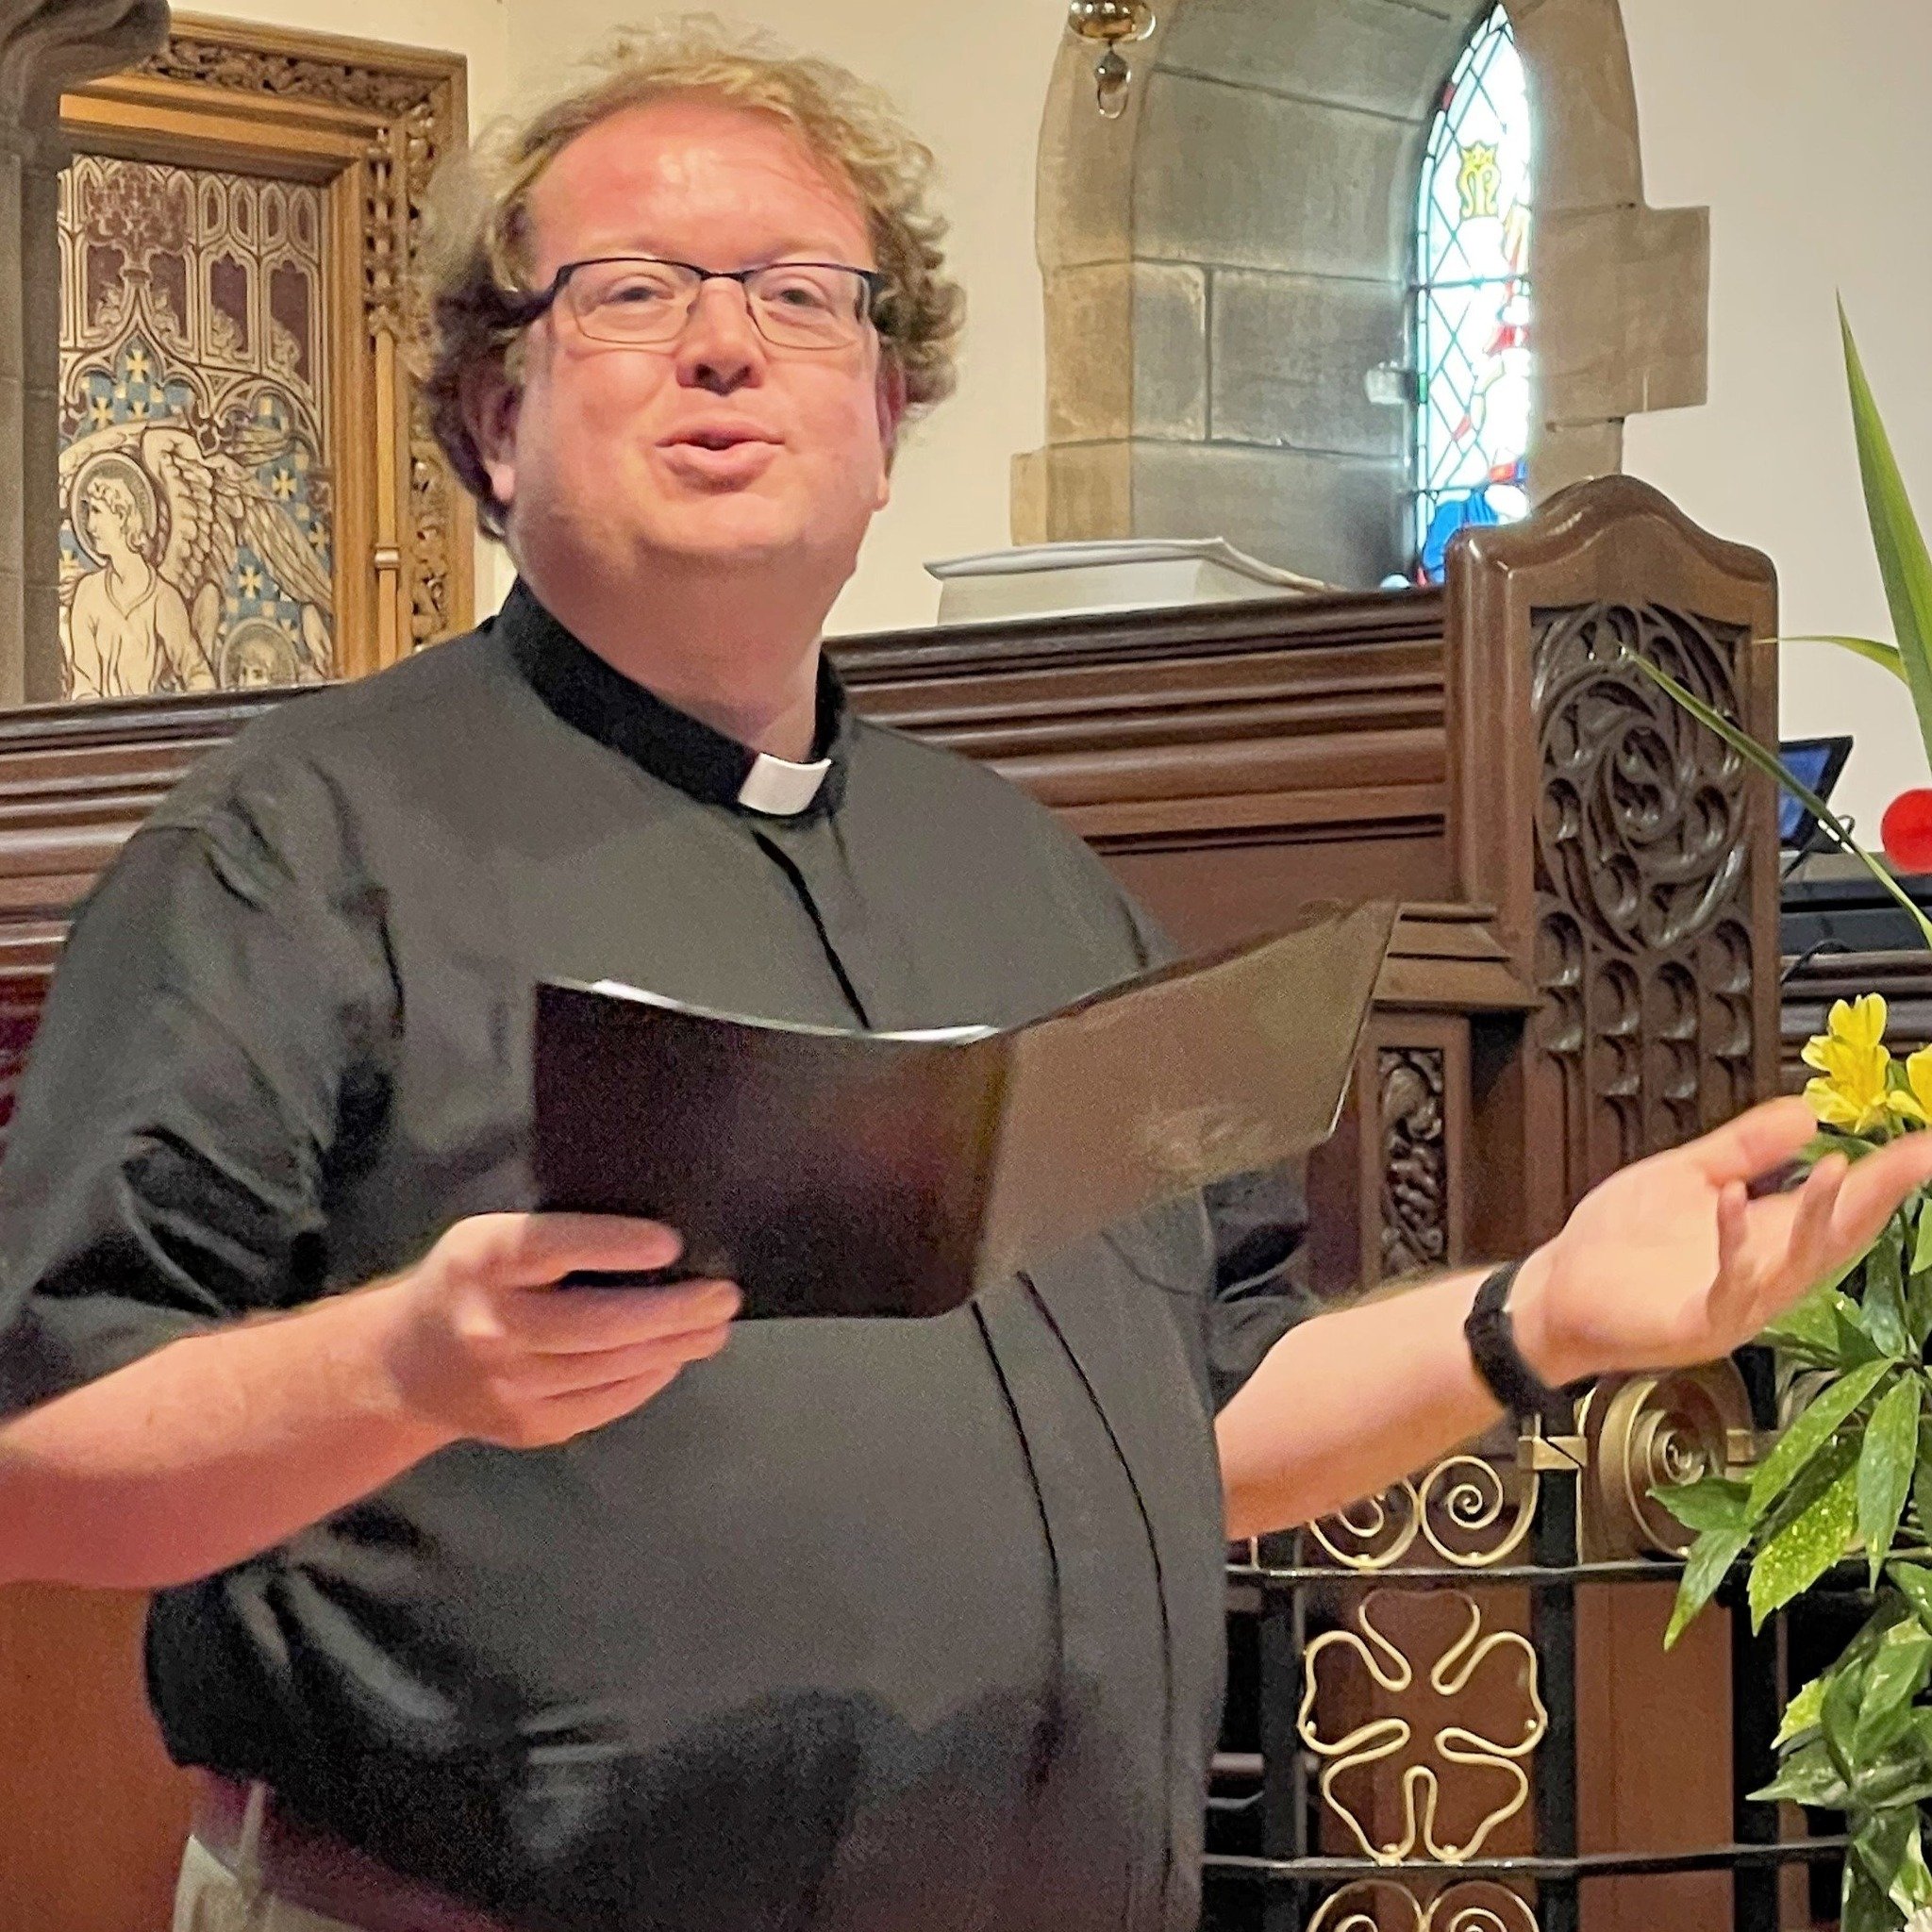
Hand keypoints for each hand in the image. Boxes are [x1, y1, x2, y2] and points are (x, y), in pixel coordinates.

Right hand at [371, 1212, 740, 1447]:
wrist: (406, 1366)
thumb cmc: (472, 1282)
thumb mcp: (491, 1238)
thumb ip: (555, 1237)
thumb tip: (660, 1241)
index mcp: (483, 1262)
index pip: (552, 1248)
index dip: (614, 1246)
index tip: (672, 1242)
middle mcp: (492, 1326)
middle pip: (597, 1322)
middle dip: (672, 1310)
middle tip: (724, 1295)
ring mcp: (509, 1386)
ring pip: (609, 1367)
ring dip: (674, 1346)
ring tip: (715, 1327)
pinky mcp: (528, 1427)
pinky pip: (604, 1403)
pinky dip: (648, 1379)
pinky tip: (674, 1357)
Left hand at [1510, 1094, 1931, 1386]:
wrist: (1556, 1294)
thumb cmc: (1617, 1248)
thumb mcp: (1687, 1178)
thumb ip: (1744, 1148)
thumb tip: (1805, 1114)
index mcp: (1764, 1235)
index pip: (1838, 1202)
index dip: (1885, 1174)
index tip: (1924, 1143)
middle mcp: (1763, 1271)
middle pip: (1837, 1235)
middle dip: (1878, 1195)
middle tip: (1915, 1157)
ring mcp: (1736, 1301)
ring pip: (1796, 1264)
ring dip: (1820, 1218)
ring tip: (1840, 1169)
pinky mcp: (1698, 1322)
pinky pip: (1728, 1285)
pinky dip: (1735, 1243)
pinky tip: (1735, 1200)